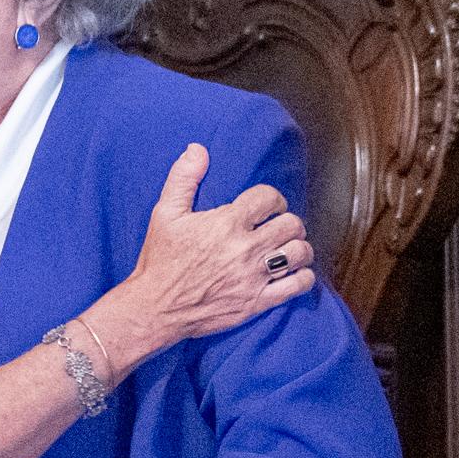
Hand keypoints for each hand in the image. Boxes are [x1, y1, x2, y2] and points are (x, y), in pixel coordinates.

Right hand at [126, 143, 314, 341]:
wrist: (155, 307)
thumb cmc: (159, 260)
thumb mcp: (164, 213)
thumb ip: (183, 178)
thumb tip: (198, 149)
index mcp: (226, 223)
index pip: (269, 198)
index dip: (272, 199)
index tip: (266, 207)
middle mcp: (244, 249)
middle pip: (291, 224)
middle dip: (286, 221)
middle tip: (277, 226)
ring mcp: (253, 277)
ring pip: (299, 253)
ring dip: (298, 247)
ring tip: (286, 247)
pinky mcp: (257, 302)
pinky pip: (297, 286)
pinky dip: (303, 276)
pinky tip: (293, 272)